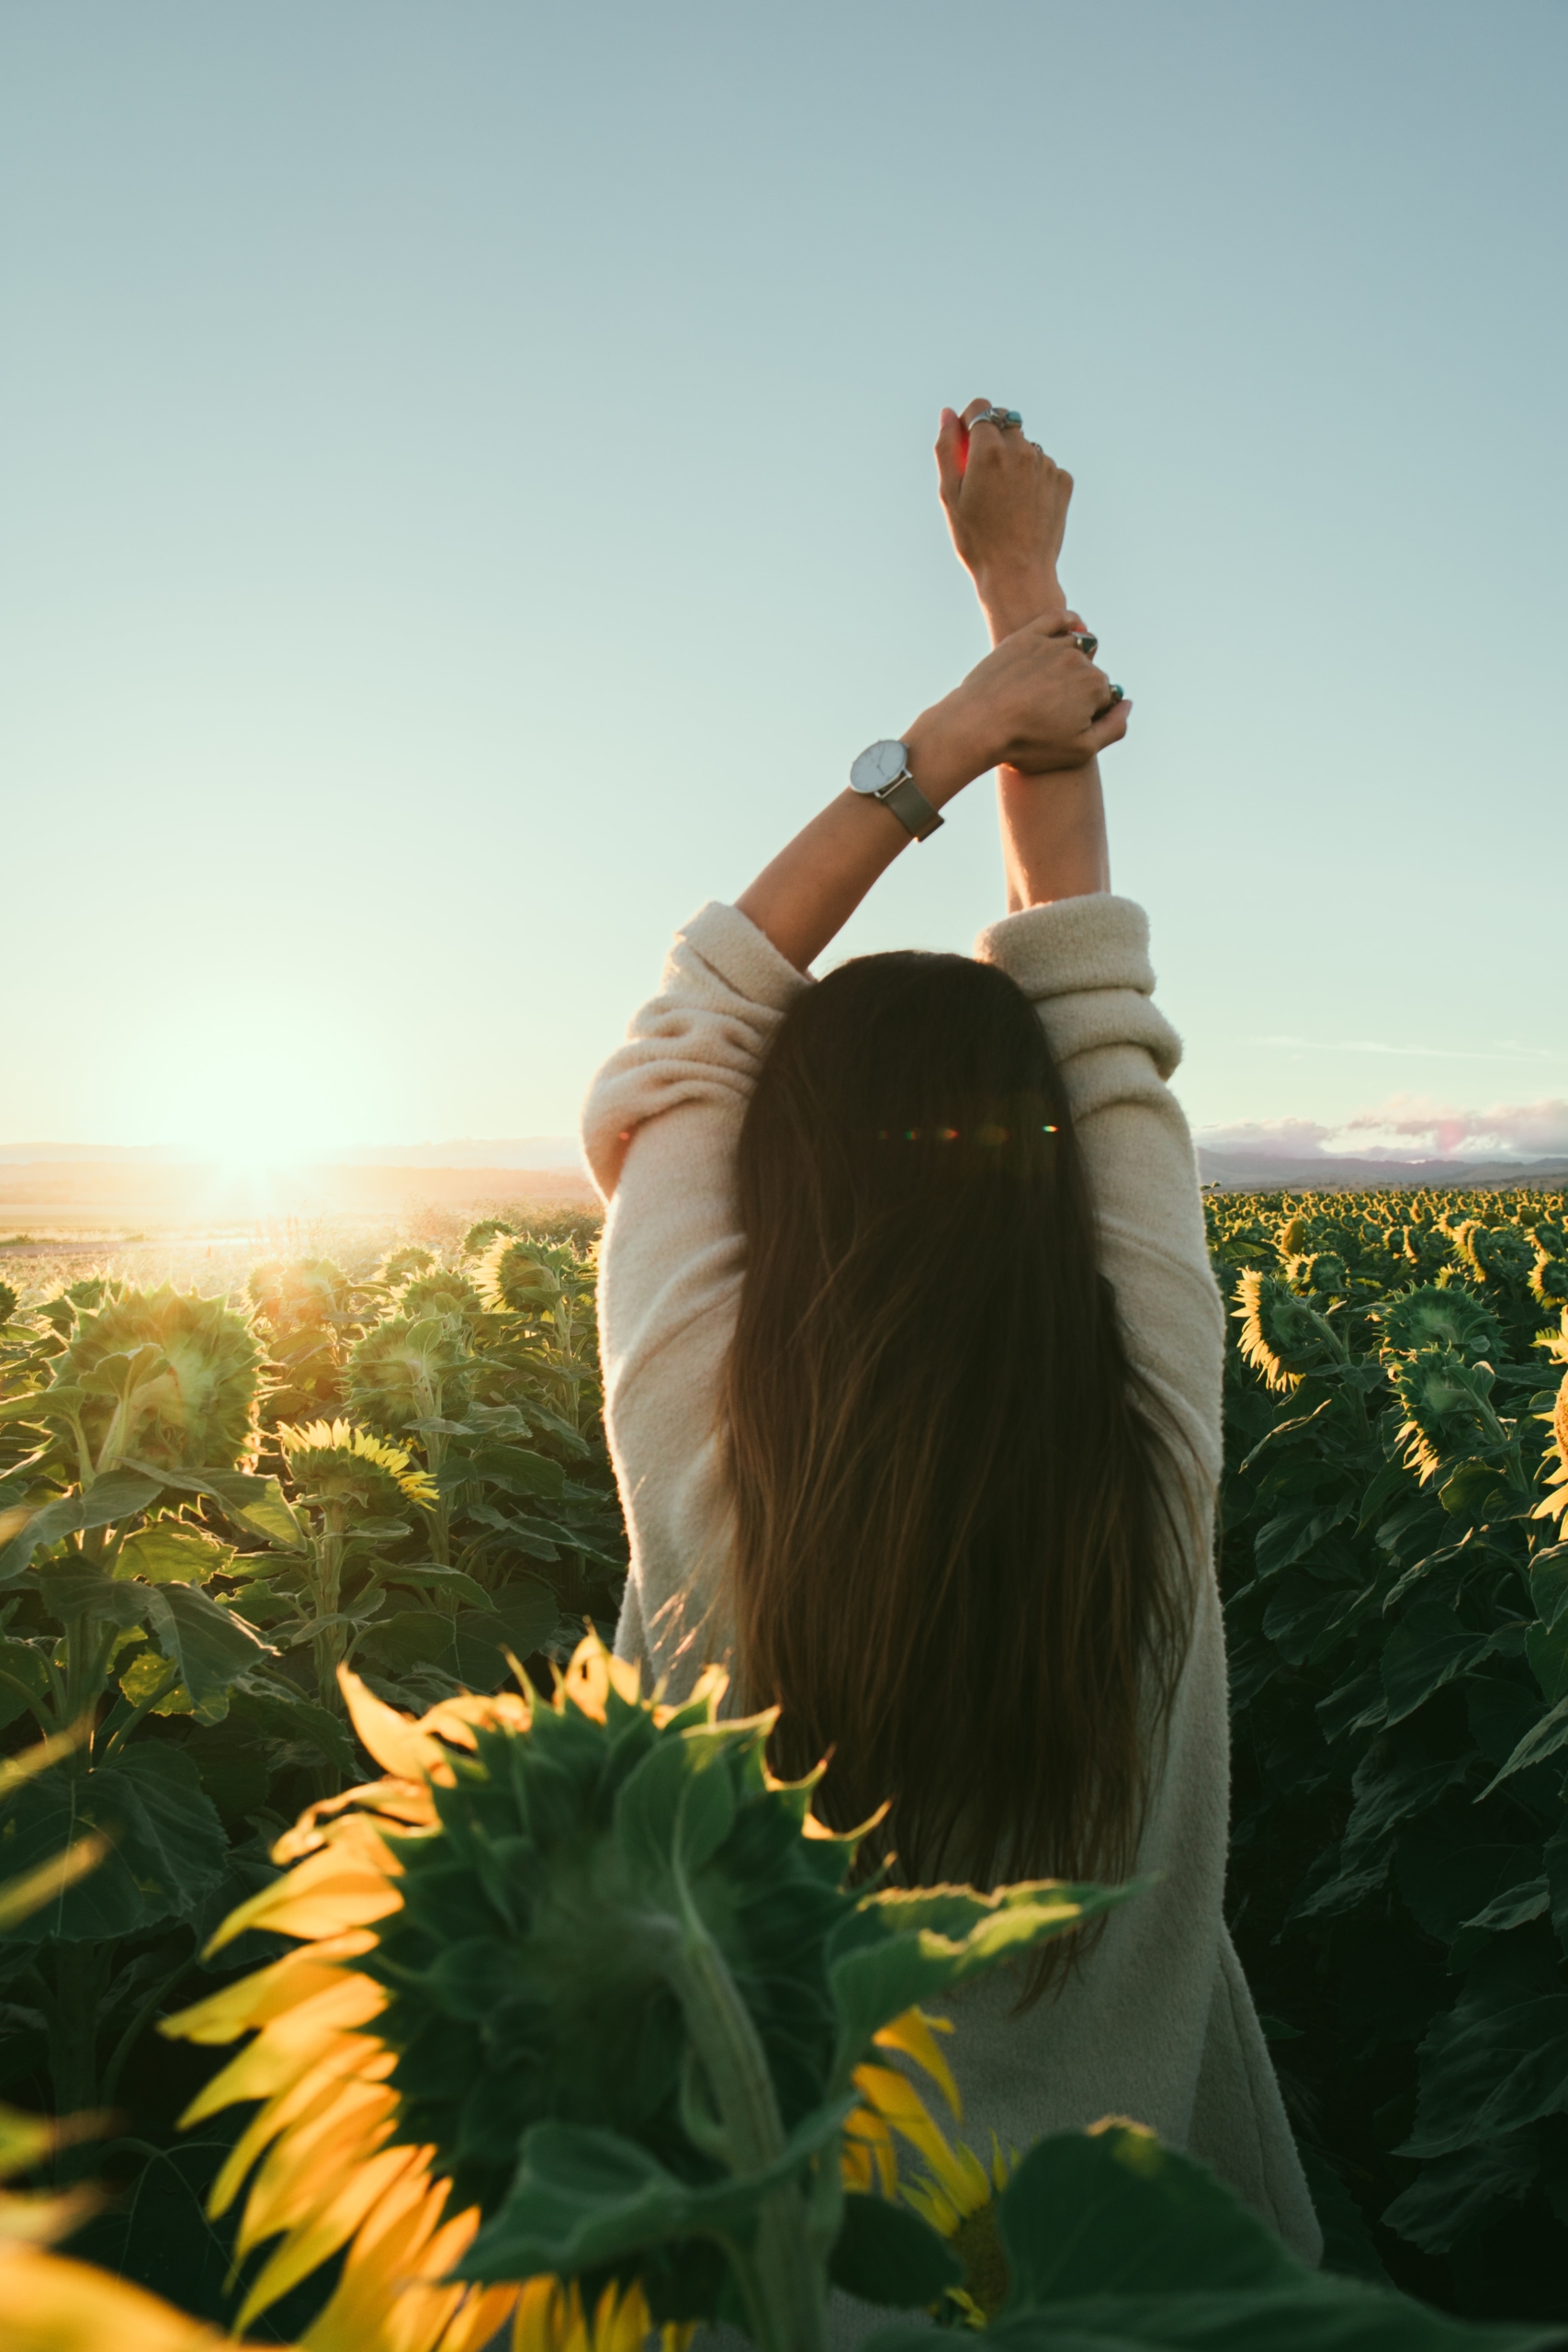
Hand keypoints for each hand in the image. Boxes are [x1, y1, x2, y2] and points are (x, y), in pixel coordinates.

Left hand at [906, 613, 1128, 788]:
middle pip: (1090, 672)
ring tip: (1052, 685)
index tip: (1066, 727)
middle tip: (1052, 712)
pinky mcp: (1026, 636)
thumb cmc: (1028, 743)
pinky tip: (1071, 631)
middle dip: (1079, 690)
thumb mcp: (1080, 751)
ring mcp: (1051, 644)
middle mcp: (1078, 659)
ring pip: (1077, 646)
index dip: (1089, 714)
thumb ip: (1114, 727)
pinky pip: (1058, 619)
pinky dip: (1070, 622)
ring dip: (1073, 660)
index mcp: (1095, 685)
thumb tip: (1128, 703)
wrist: (977, 726)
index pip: (1105, 697)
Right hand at [935, 400, 1072, 641]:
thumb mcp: (950, 494)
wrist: (1018, 574)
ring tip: (1006, 499)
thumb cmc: (977, 539)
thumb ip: (947, 448)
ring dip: (1015, 460)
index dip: (971, 420)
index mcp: (990, 450)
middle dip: (993, 439)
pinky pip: (1044, 467)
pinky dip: (1033, 478)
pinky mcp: (1063, 481)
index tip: (966, 440)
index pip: (981, 407)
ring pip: (1026, 446)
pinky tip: (1024, 507)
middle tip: (985, 475)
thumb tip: (948, 414)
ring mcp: (1046, 464)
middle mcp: (1022, 450)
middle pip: (1006, 422)